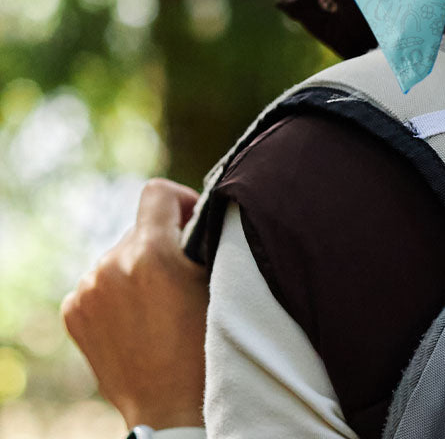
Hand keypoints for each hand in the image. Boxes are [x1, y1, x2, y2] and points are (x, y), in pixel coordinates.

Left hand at [62, 178, 208, 428]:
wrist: (169, 408)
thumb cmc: (204, 344)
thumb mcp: (214, 280)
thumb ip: (200, 237)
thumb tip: (194, 212)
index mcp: (149, 252)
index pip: (157, 193)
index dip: (181, 200)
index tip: (193, 223)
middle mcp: (110, 265)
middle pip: (139, 228)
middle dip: (162, 242)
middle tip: (182, 277)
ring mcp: (86, 290)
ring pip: (119, 255)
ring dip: (138, 266)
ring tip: (159, 303)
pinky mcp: (73, 311)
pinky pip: (99, 280)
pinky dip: (116, 289)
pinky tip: (135, 317)